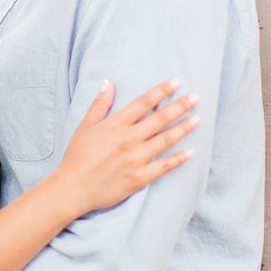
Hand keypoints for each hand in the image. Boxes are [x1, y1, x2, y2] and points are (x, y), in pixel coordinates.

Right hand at [54, 79, 197, 214]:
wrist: (73, 188)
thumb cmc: (76, 156)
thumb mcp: (84, 126)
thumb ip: (99, 104)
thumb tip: (108, 83)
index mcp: (115, 125)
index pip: (144, 102)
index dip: (161, 91)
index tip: (176, 82)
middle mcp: (128, 139)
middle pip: (160, 119)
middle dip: (180, 106)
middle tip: (195, 97)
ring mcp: (135, 159)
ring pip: (166, 140)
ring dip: (183, 128)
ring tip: (197, 119)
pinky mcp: (139, 177)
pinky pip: (163, 166)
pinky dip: (178, 159)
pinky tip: (190, 152)